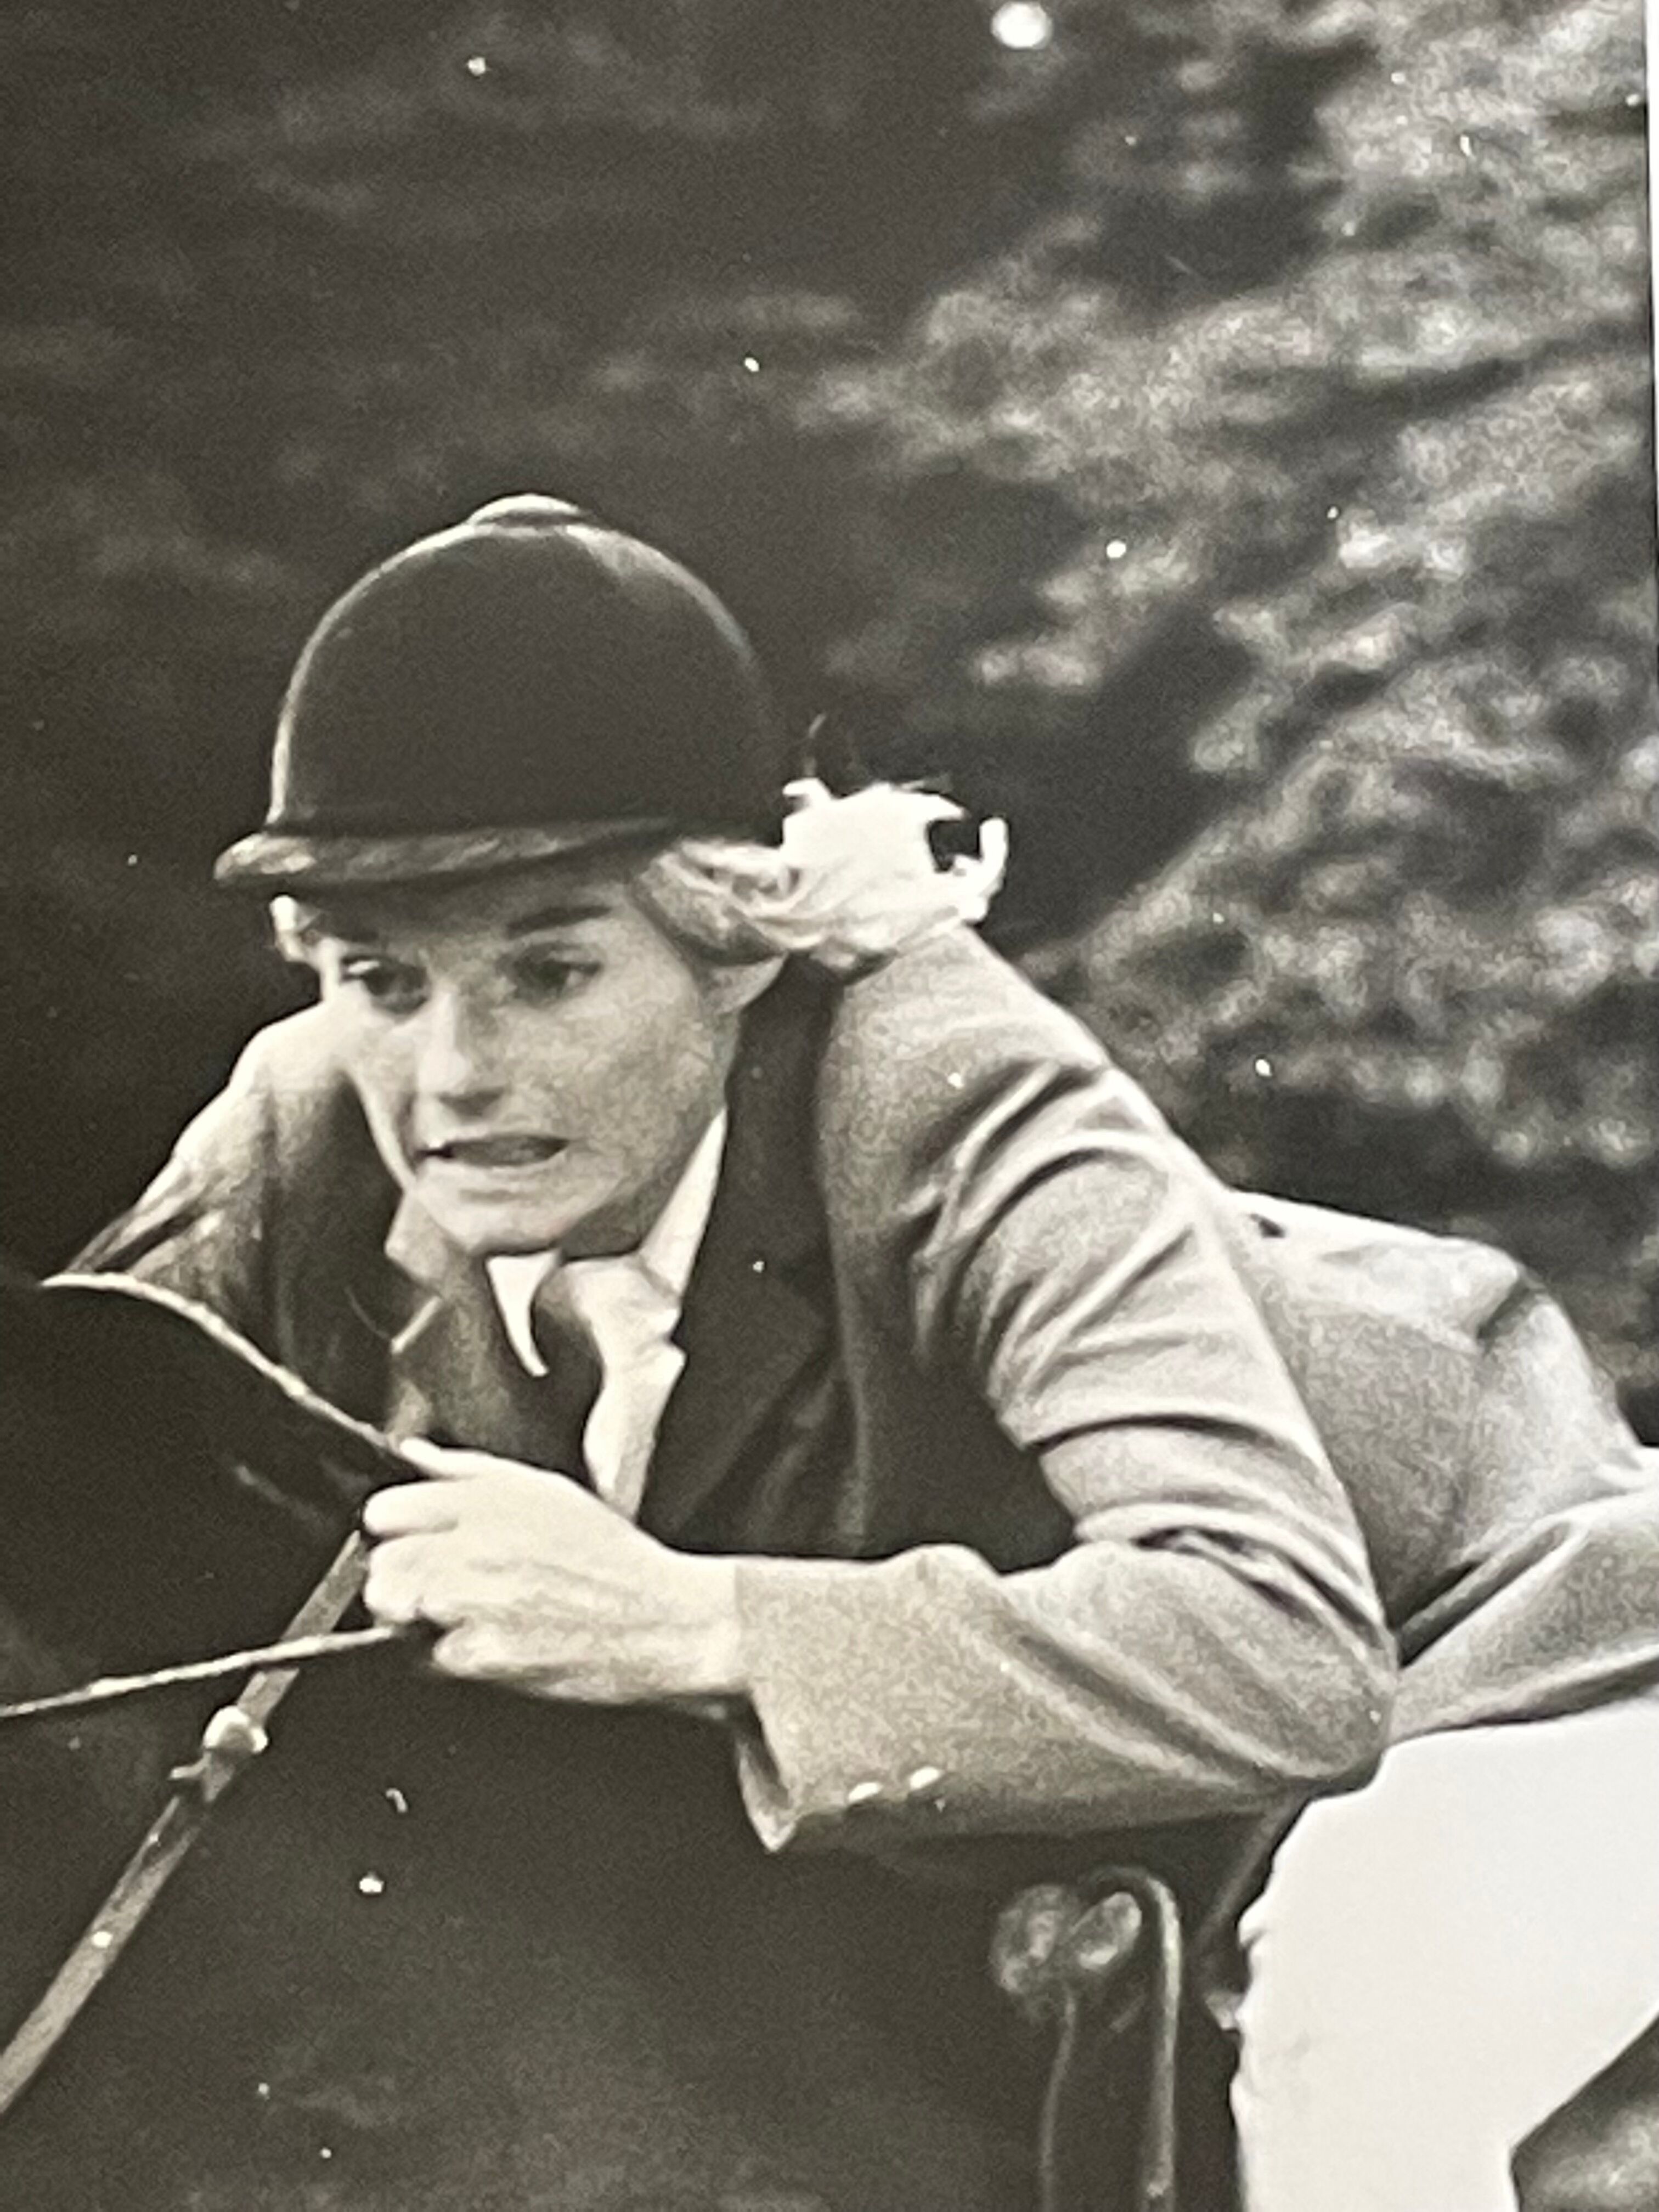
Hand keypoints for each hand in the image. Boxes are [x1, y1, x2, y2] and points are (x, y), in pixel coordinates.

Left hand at [361, 1438, 747, 1706]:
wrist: (666, 1621)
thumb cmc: (614, 1560)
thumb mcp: (548, 1491)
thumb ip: (470, 1470)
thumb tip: (414, 1453)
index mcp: (490, 1498)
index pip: (386, 1510)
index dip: (395, 1533)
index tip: (412, 1545)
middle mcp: (476, 1543)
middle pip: (381, 1565)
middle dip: (400, 1580)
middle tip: (438, 1590)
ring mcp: (476, 1601)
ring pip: (395, 1611)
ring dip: (415, 1620)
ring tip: (461, 1618)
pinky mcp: (481, 1655)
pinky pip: (429, 1659)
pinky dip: (450, 1659)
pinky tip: (490, 1644)